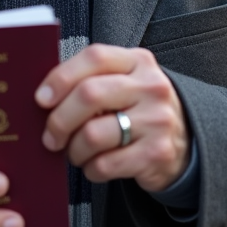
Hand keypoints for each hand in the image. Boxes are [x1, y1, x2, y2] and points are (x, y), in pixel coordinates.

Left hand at [37, 44, 189, 192]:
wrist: (185, 143)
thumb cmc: (138, 110)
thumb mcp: (124, 83)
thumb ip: (92, 79)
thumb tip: (43, 96)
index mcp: (138, 61)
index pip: (94, 57)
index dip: (61, 77)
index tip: (41, 98)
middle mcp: (151, 87)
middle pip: (89, 94)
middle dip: (59, 120)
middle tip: (51, 136)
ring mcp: (157, 120)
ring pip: (92, 134)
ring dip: (74, 150)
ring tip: (75, 152)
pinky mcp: (156, 153)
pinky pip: (104, 164)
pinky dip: (90, 169)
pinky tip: (94, 164)